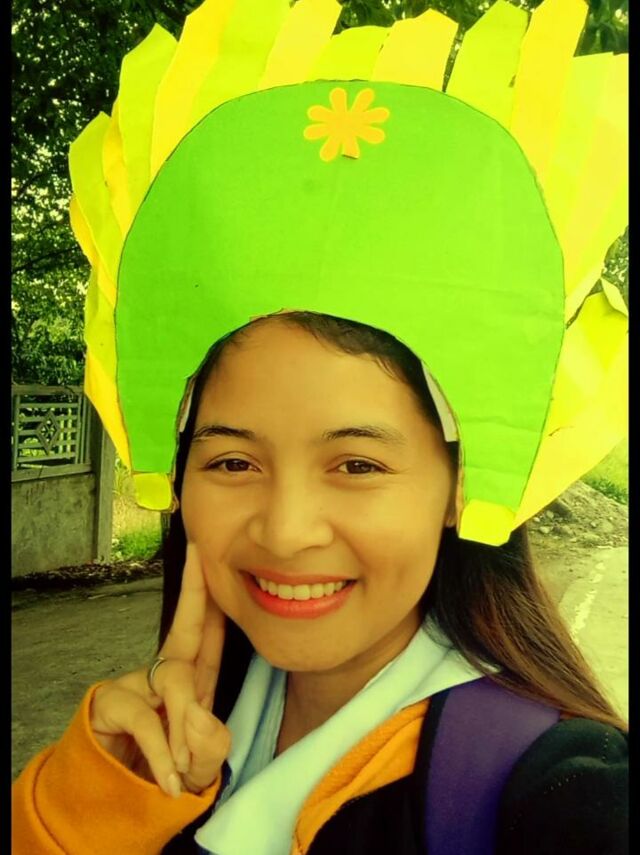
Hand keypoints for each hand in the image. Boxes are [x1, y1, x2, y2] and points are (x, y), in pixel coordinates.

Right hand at [89, 543, 230, 796]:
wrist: (116, 803)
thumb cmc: (168, 776)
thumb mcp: (200, 768)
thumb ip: (209, 748)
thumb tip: (196, 714)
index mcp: (193, 683)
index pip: (207, 632)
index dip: (210, 596)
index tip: (208, 555)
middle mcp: (163, 675)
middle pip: (184, 631)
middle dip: (195, 592)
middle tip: (197, 556)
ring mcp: (135, 685)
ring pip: (173, 683)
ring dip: (184, 726)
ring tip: (184, 768)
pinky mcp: (110, 704)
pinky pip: (144, 718)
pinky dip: (161, 752)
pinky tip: (169, 779)